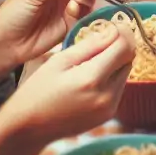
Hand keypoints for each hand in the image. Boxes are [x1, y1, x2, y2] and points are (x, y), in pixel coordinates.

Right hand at [0, 20, 134, 148]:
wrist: (27, 129)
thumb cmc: (37, 90)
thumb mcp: (60, 60)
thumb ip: (91, 44)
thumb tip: (115, 30)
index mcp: (92, 79)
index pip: (125, 47)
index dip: (123, 33)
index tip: (114, 26)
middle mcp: (106, 95)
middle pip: (128, 60)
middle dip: (119, 47)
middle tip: (100, 42)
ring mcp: (109, 108)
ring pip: (125, 73)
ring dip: (115, 63)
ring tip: (91, 63)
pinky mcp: (108, 115)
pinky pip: (119, 88)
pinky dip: (110, 78)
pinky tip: (90, 79)